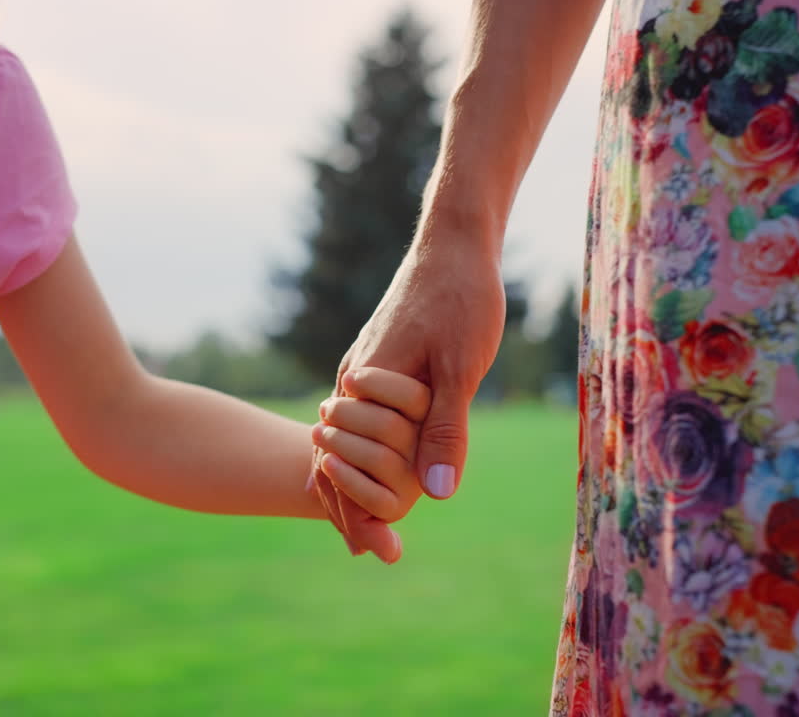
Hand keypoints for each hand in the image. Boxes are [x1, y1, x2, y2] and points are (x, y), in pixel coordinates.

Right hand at [310, 220, 505, 561]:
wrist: (454, 243)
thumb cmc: (460, 300)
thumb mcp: (460, 369)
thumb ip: (445, 432)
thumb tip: (436, 494)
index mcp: (366, 385)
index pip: (344, 465)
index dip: (356, 512)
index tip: (371, 554)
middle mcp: (354, 381)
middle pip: (338, 458)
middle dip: (351, 505)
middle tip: (371, 554)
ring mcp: (363, 370)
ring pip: (349, 438)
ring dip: (359, 480)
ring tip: (372, 527)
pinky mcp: (377, 362)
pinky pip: (363, 418)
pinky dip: (370, 450)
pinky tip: (386, 467)